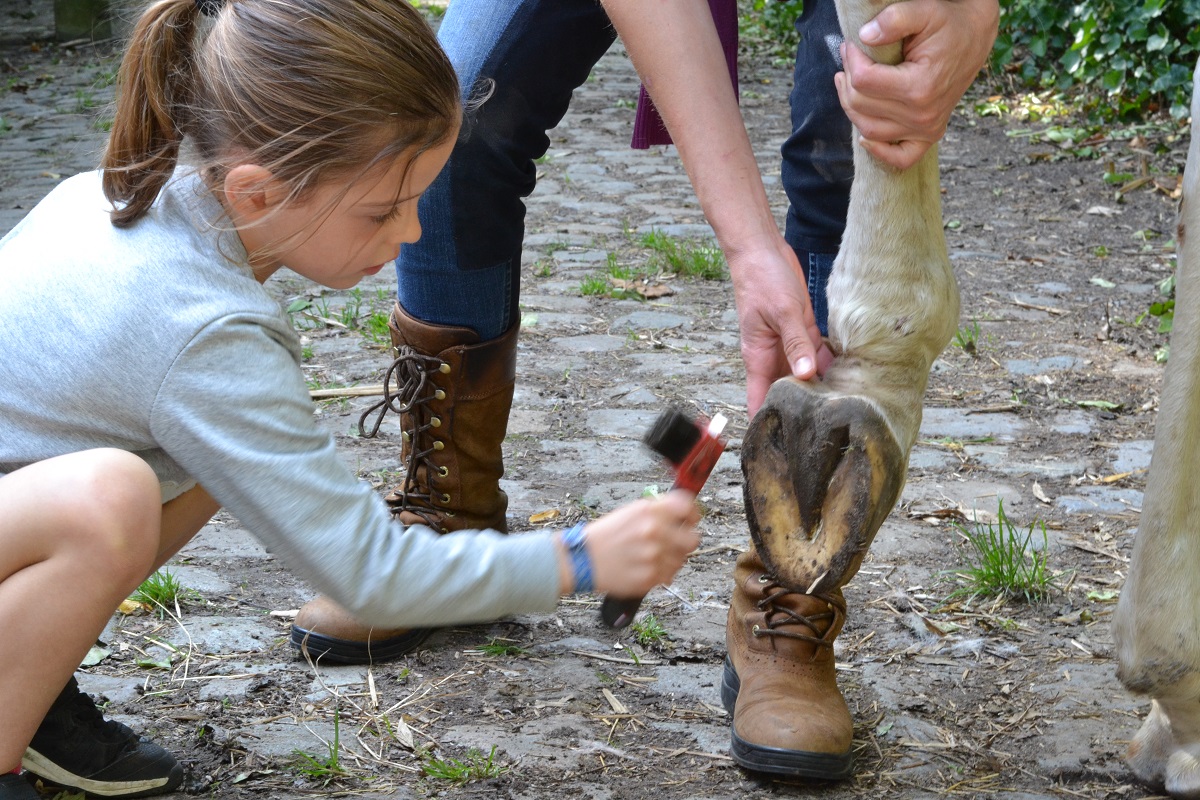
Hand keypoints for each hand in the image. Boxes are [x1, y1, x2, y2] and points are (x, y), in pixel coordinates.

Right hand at [567, 490, 699, 597]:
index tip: (691, 519)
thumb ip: (658, 511)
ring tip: (652, 556)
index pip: (687, 507)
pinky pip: (669, 575)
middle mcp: (654, 531)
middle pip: (692, 538)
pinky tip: (646, 566)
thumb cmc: (606, 535)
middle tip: (678, 542)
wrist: (583, 559)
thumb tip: (682, 514)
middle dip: (687, 540)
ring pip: (681, 559)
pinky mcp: (650, 577)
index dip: (693, 514)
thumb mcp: (631, 511)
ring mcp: (653, 556)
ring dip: (672, 558)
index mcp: (649, 511)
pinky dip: (661, 572)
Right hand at [728, 233, 834, 417]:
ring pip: (806, 376)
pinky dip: (831, 365)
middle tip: (825, 432)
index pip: (758, 401)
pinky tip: (850, 376)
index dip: (766, 424)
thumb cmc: (762, 280)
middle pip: (787, 393)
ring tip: (844, 409)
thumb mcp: (782, 311)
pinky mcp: (802, 331)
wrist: (762, 251)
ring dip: (821, 388)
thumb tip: (806, 375)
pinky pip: (817, 355)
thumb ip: (795, 343)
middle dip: (802, 411)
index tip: (780, 449)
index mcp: (758, 357)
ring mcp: (788, 345)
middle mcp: (773, 357)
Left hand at [834, 0, 999, 168]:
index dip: (850, 60)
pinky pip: (900, 157)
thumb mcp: (924, 11)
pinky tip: (865, 136)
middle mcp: (922, 114)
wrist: (974, 36)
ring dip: (851, 107)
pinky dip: (879, 151)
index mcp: (920, 86)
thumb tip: (864, 36)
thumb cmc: (948, 23)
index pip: (864, 81)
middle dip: (848, 79)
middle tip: (849, 59)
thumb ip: (894, 19)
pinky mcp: (929, 135)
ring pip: (869, 129)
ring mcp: (926, 128)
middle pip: (861, 105)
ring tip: (848, 83)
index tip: (850, 44)